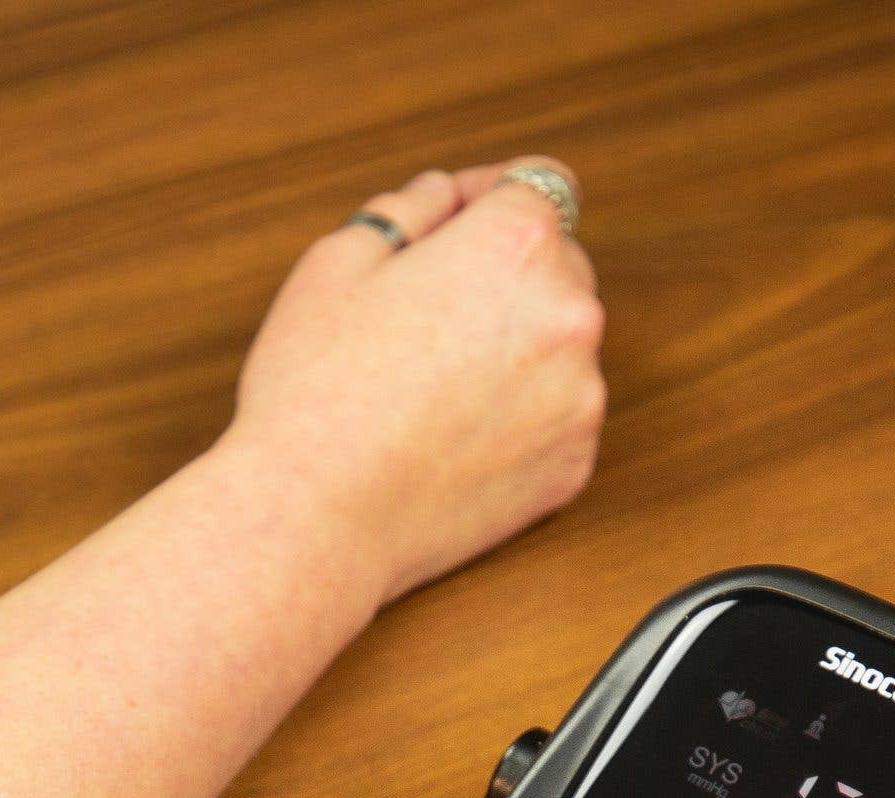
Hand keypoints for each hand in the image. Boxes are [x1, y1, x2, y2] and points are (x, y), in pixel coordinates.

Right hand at [217, 161, 607, 605]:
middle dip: (502, 273)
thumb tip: (442, 195)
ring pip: (557, 345)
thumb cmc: (313, 389)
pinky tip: (448, 435)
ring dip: (512, 348)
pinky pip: (555, 418)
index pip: (538, 183)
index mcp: (516, 246)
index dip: (488, 193)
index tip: (451, 222)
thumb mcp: (336, 262)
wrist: (315, 518)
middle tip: (424, 313)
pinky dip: (517, 417)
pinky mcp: (573, 465)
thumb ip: (404, 210)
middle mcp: (569, 313)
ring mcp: (580, 396)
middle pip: (557, 264)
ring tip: (430, 385)